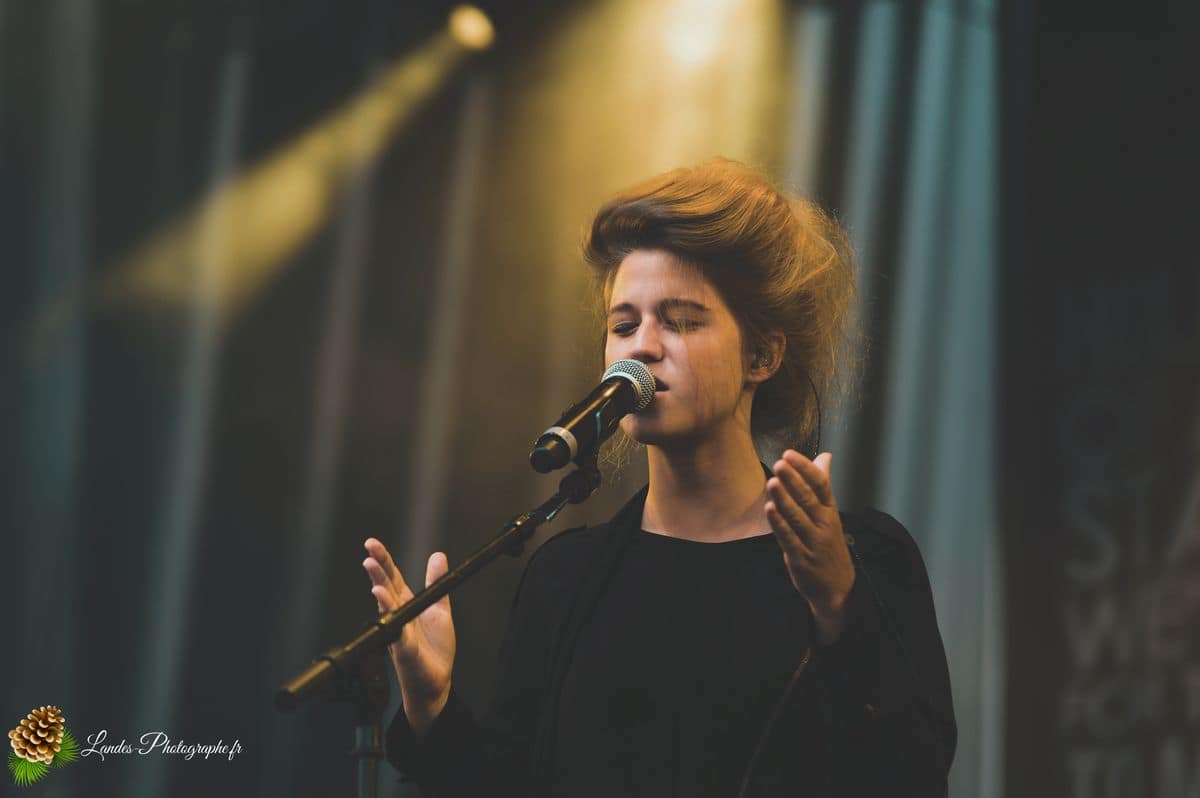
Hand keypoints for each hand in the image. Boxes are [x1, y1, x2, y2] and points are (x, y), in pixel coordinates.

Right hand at [363, 538, 455, 735]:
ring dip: (378, 584)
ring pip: (386, 604)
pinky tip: (381, 598)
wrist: (436, 680)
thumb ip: (436, 582)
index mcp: (406, 603)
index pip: (391, 576)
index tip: (372, 542)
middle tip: (368, 548)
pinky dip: (389, 613)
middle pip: (385, 585)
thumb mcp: (439, 608)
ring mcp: (398, 630)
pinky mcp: (403, 647)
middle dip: (376, 566)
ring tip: (370, 566)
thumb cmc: (434, 647)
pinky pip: (395, 628)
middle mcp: (398, 614)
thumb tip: (438, 555)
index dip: (383, 559)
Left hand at [765, 450, 855, 645]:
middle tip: (779, 463)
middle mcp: (824, 524)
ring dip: (784, 499)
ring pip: (798, 517)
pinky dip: (779, 524)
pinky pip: (789, 539)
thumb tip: (825, 456)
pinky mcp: (801, 558)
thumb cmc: (828, 544)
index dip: (805, 468)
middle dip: (793, 480)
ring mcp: (813, 542)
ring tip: (772, 482)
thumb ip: (823, 485)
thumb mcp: (830, 513)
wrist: (837, 587)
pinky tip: (769, 510)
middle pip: (809, 499)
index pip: (821, 484)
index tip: (789, 454)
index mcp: (830, 511)